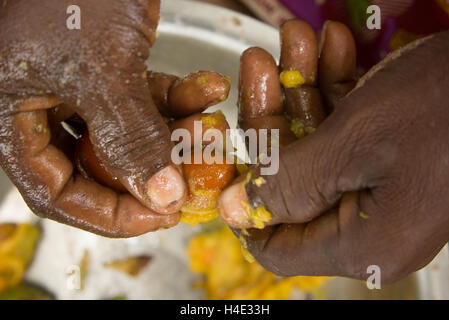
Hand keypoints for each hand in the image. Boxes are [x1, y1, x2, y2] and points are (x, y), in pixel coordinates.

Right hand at [0, 0, 228, 236]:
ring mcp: (80, 85)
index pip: (53, 192)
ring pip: (130, 132)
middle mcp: (43, 105)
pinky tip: (211, 88)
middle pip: (98, 165)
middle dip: (149, 172)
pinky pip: (146, 96)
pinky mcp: (112, 65)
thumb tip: (160, 196)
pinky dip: (180, 94)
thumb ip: (127, 136)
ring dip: (175, 131)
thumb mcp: (98, 65)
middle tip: (192, 181)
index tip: (160, 216)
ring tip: (211, 127)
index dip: (107, 213)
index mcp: (13, 114)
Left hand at [218, 19, 448, 282]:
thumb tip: (234, 211)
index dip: (246, 205)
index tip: (231, 154)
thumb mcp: (353, 144)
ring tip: (298, 38)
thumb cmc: (446, 108)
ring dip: (304, 88)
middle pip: (293, 182)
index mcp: (362, 243)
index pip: (276, 246)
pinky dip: (338, 88)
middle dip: (273, 115)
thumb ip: (288, 183)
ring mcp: (385, 192)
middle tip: (260, 62)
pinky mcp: (397, 159)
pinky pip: (352, 130)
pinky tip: (335, 45)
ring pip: (320, 146)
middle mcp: (372, 226)